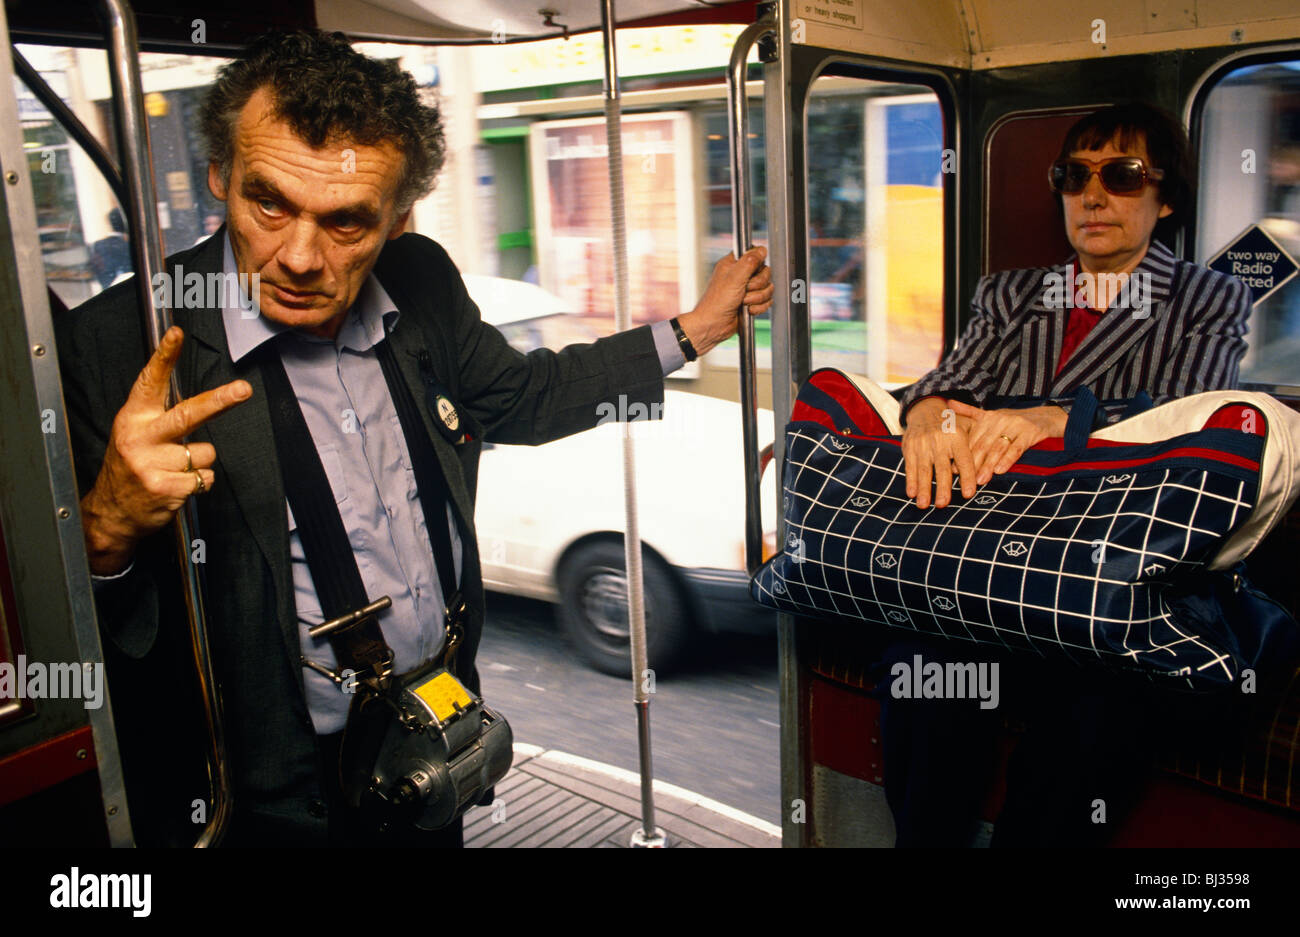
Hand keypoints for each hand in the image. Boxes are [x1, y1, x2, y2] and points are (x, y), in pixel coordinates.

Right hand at [81, 327, 251, 573]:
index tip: (177, 334)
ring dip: (199, 463)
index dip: (164, 357)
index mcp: (133, 418)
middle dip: (219, 401)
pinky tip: (177, 486)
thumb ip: (161, 415)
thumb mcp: (135, 434)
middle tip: (243, 390)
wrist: (112, 513)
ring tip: (174, 469)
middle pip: (188, 414)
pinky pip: (204, 478)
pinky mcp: (164, 488)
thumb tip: (203, 399)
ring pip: (205, 453)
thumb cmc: (132, 467)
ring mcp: (151, 464)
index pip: (149, 382)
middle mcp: (140, 438)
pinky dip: (198, 483)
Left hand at [675, 246, 773, 356]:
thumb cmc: (716, 303)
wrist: (714, 325)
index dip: (757, 263)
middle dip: (757, 285)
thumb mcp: (734, 278)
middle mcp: (741, 275)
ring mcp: (747, 289)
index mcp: (733, 264)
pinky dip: (759, 307)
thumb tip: (761, 250)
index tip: (752, 271)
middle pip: (765, 272)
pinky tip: (748, 310)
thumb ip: (749, 262)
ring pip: (767, 287)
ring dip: (758, 297)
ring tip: (744, 302)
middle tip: (745, 290)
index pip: (754, 254)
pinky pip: (767, 301)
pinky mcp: (752, 302)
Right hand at [901, 397, 976, 508]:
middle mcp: (940, 441)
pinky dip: (911, 481)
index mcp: (957, 437)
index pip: (964, 460)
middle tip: (943, 504)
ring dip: (924, 488)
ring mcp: (923, 444)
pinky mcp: (910, 447)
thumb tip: (992, 466)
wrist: (925, 410)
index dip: (967, 477)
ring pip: (924, 469)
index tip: (968, 494)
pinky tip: (912, 494)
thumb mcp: (968, 428)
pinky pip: (910, 466)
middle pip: (942, 468)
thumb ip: (978, 445)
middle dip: (942, 487)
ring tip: (924, 505)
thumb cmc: (952, 427)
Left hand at [945, 401, 1067, 484]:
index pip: (972, 439)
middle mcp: (1000, 419)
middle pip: (983, 444)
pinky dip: (1008, 459)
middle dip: (973, 463)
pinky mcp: (1031, 432)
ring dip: (988, 465)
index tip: (954, 470)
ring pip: (998, 448)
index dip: (962, 454)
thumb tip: (949, 403)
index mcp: (989, 417)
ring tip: (981, 480)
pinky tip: (1001, 471)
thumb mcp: (994, 415)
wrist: (1049, 416)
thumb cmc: (1016, 421)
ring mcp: (1016, 425)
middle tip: (965, 479)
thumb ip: (971, 412)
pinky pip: (1017, 448)